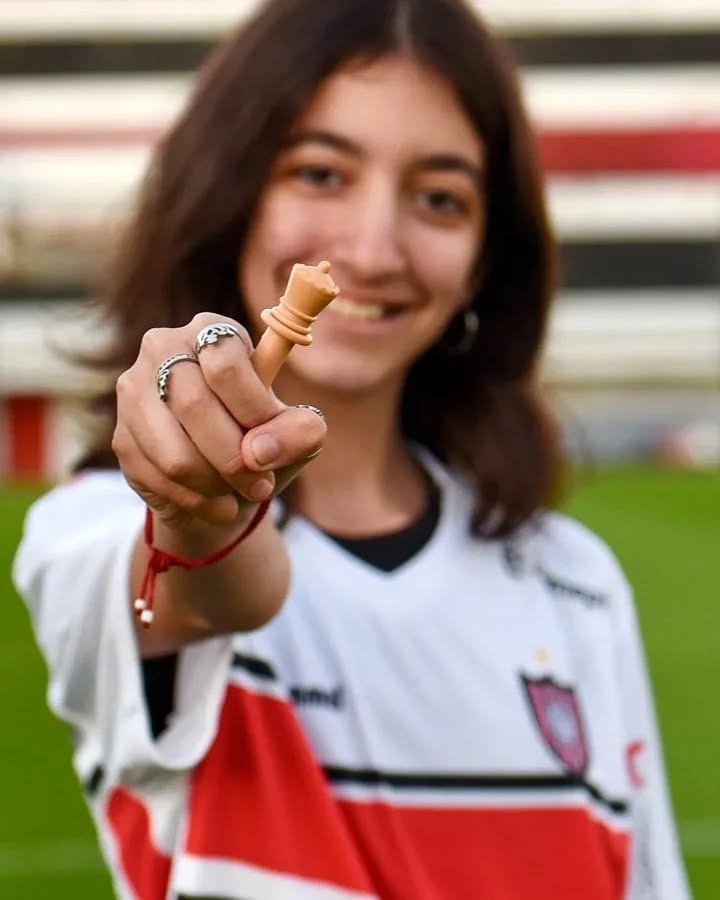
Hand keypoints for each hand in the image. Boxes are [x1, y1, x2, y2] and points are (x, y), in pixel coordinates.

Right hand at [112, 312, 325, 529]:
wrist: (224, 481)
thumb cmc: (263, 442)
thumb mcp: (296, 435)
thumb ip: (301, 431)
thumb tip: (262, 451)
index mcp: (211, 331)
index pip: (224, 362)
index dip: (253, 409)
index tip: (270, 442)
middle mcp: (163, 348)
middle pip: (194, 405)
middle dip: (235, 458)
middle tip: (260, 484)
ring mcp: (134, 391)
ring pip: (174, 453)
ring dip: (215, 484)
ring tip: (237, 492)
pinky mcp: (121, 436)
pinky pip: (158, 478)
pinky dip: (195, 501)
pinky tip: (215, 502)